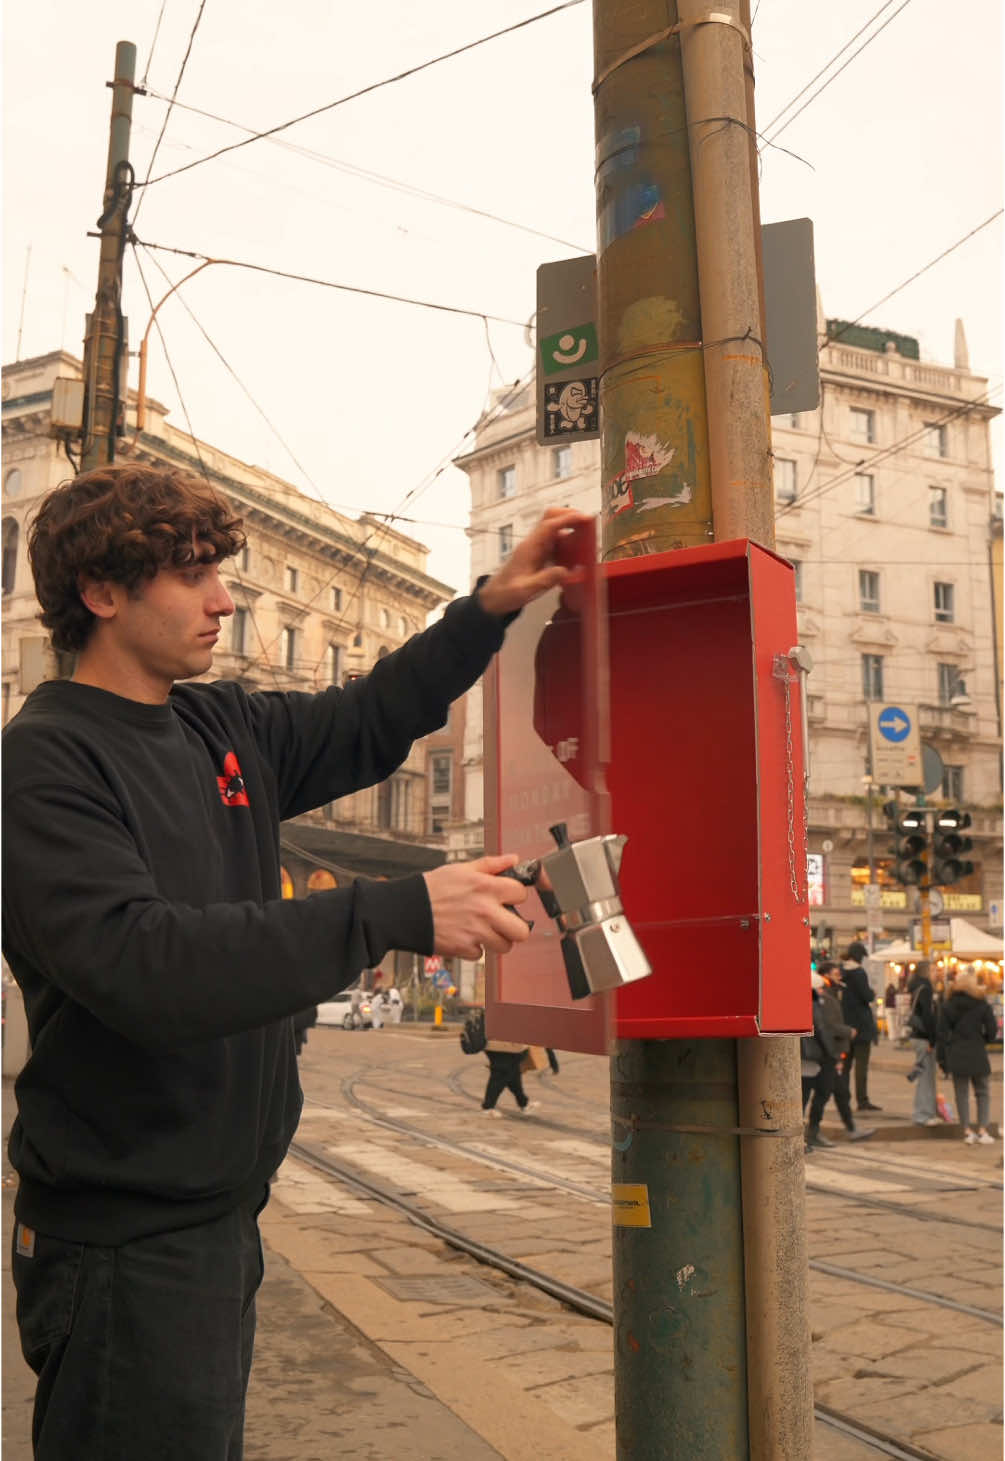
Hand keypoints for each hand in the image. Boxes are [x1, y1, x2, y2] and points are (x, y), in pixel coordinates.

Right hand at [423, 855, 531, 960]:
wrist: (406, 909)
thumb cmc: (432, 888)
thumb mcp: (462, 869)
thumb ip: (491, 865)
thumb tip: (513, 860)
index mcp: (486, 887)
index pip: (521, 894)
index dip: (516, 896)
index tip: (509, 899)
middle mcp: (485, 911)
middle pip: (521, 930)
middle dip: (515, 927)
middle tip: (505, 923)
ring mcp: (475, 932)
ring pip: (505, 946)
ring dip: (497, 940)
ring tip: (484, 931)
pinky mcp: (464, 948)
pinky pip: (480, 954)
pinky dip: (473, 948)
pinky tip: (464, 936)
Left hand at [477, 507, 592, 615]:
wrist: (493, 599)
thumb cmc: (505, 594)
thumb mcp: (526, 590)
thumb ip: (546, 580)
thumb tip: (567, 571)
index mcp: (529, 547)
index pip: (549, 525)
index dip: (568, 519)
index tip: (584, 518)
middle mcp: (533, 544)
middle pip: (551, 519)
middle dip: (570, 517)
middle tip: (588, 524)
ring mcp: (535, 548)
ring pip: (555, 530)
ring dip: (571, 531)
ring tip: (587, 540)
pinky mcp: (538, 556)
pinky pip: (555, 544)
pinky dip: (567, 545)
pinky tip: (575, 556)